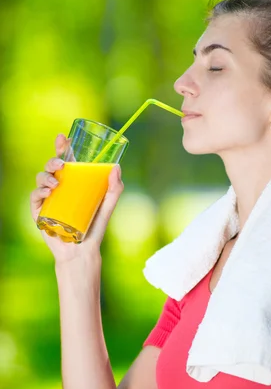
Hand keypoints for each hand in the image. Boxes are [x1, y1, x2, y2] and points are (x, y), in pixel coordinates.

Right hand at [30, 134, 124, 263]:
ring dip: (46, 176)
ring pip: (41, 178)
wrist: (83, 251)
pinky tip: (48, 192)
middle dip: (53, 160)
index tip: (63, 137)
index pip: (66, 160)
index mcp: (73, 182)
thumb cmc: (95, 227)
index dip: (62, 147)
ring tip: (55, 183)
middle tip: (62, 166)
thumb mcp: (107, 206)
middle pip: (51, 166)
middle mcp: (59, 187)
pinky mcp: (39, 211)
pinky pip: (34, 196)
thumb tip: (117, 168)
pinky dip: (39, 191)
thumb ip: (114, 189)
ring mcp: (48, 198)